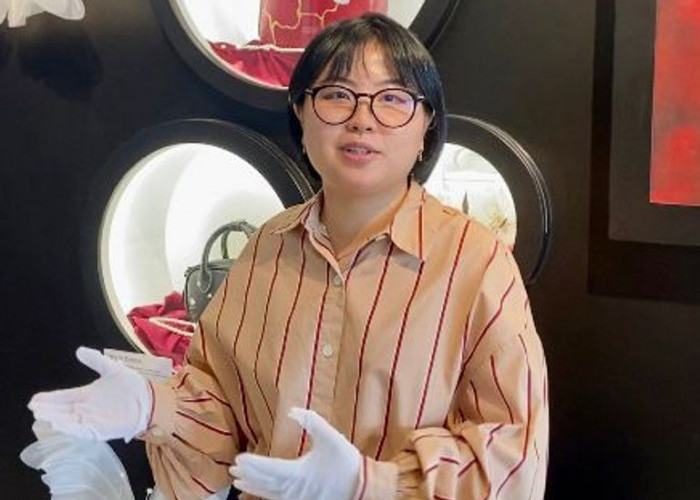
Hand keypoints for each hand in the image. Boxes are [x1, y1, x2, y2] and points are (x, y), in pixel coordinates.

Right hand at [28, 347, 150, 441]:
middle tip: (34, 407)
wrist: (150, 399)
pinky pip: (83, 430)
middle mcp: (87, 408)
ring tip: (44, 415)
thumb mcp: (112, 369)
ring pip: (70, 420)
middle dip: (48, 409)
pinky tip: (62, 424)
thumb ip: (96, 360)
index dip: (50, 398)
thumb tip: (79, 350)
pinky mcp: (101, 430)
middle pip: (63, 410)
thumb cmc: (132, 386)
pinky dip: (72, 428)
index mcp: (87, 394)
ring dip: (57, 418)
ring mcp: (93, 420)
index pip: (64, 397)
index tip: (35, 399)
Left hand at [230, 407, 360, 499]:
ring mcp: (297, 498)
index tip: (238, 459)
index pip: (268, 468)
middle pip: (264, 483)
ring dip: (253, 487)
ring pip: (268, 494)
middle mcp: (293, 489)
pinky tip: (257, 492)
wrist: (362, 488)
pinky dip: (264, 495)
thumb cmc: (346, 463)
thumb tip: (294, 411)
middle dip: (248, 475)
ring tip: (238, 482)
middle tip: (233, 469)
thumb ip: (311, 421)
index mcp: (298, 472)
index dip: (252, 464)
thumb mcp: (330, 436)